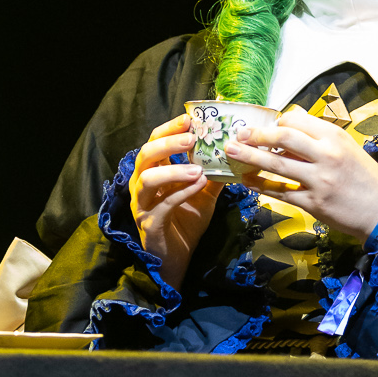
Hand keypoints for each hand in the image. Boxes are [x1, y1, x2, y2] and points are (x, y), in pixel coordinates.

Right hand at [128, 116, 219, 292]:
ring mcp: (142, 204)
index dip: (170, 128)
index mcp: (153, 171)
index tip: (189, 118)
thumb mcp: (204, 194)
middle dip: (168, 142)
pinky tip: (199, 185)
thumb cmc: (186, 222)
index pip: (155, 141)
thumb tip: (236, 154)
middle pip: (146, 154)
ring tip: (198, 168)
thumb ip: (214, 174)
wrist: (179, 257)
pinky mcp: (149, 223)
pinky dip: (181, 192)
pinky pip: (163, 204)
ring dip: (174, 169)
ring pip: (148, 179)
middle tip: (192, 137)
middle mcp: (141, 184)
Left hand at [225, 107, 377, 241]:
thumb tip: (291, 121)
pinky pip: (280, 192)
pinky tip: (247, 181)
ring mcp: (318, 180)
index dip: (276, 122)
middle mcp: (325, 155)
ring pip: (277, 165)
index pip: (297, 121)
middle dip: (256, 135)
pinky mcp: (313, 202)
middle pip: (283, 138)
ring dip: (250, 157)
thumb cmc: (364, 177)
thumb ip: (319, 136)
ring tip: (231, 152)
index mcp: (334, 137)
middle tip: (238, 134)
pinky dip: (261, 186)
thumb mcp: (347, 147)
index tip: (264, 127)